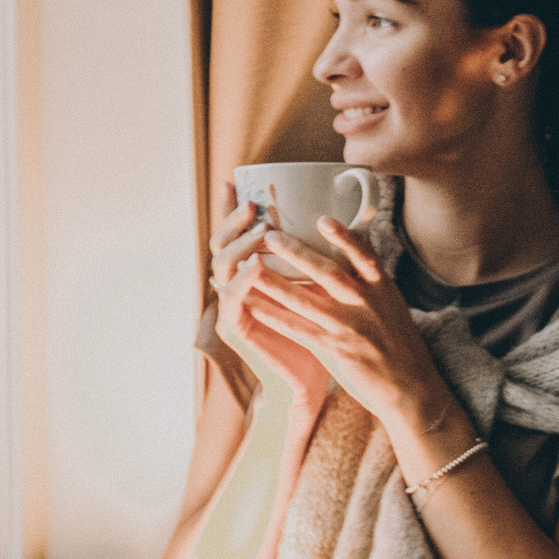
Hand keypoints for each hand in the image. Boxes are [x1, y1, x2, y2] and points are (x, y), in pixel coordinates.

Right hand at [209, 199, 330, 406]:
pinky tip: (255, 268)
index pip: (237, 233)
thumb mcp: (322, 288)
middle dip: (233, 222)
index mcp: (254, 273)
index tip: (236, 180)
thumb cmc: (323, 331)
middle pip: (223, 244)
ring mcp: (233, 306)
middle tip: (252, 205)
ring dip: (240, 247)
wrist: (315, 378)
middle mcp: (238, 285)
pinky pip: (233, 301)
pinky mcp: (236, 328)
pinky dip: (242, 283)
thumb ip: (319, 257)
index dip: (231, 208)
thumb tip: (336, 217)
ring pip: (223, 268)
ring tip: (258, 233)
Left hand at [239, 218, 458, 432]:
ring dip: (272, 280)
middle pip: (327, 271)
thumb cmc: (400, 345)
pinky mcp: (334, 350)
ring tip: (248, 264)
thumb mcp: (393, 306)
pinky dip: (271, 314)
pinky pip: (296, 327)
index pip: (364, 255)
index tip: (323, 219)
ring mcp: (349, 327)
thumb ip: (372, 281)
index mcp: (382, 290)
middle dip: (295, 252)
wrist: (411, 388)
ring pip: (304, 298)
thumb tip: (354, 251)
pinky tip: (251, 304)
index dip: (344, 236)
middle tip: (269, 235)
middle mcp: (366, 304)